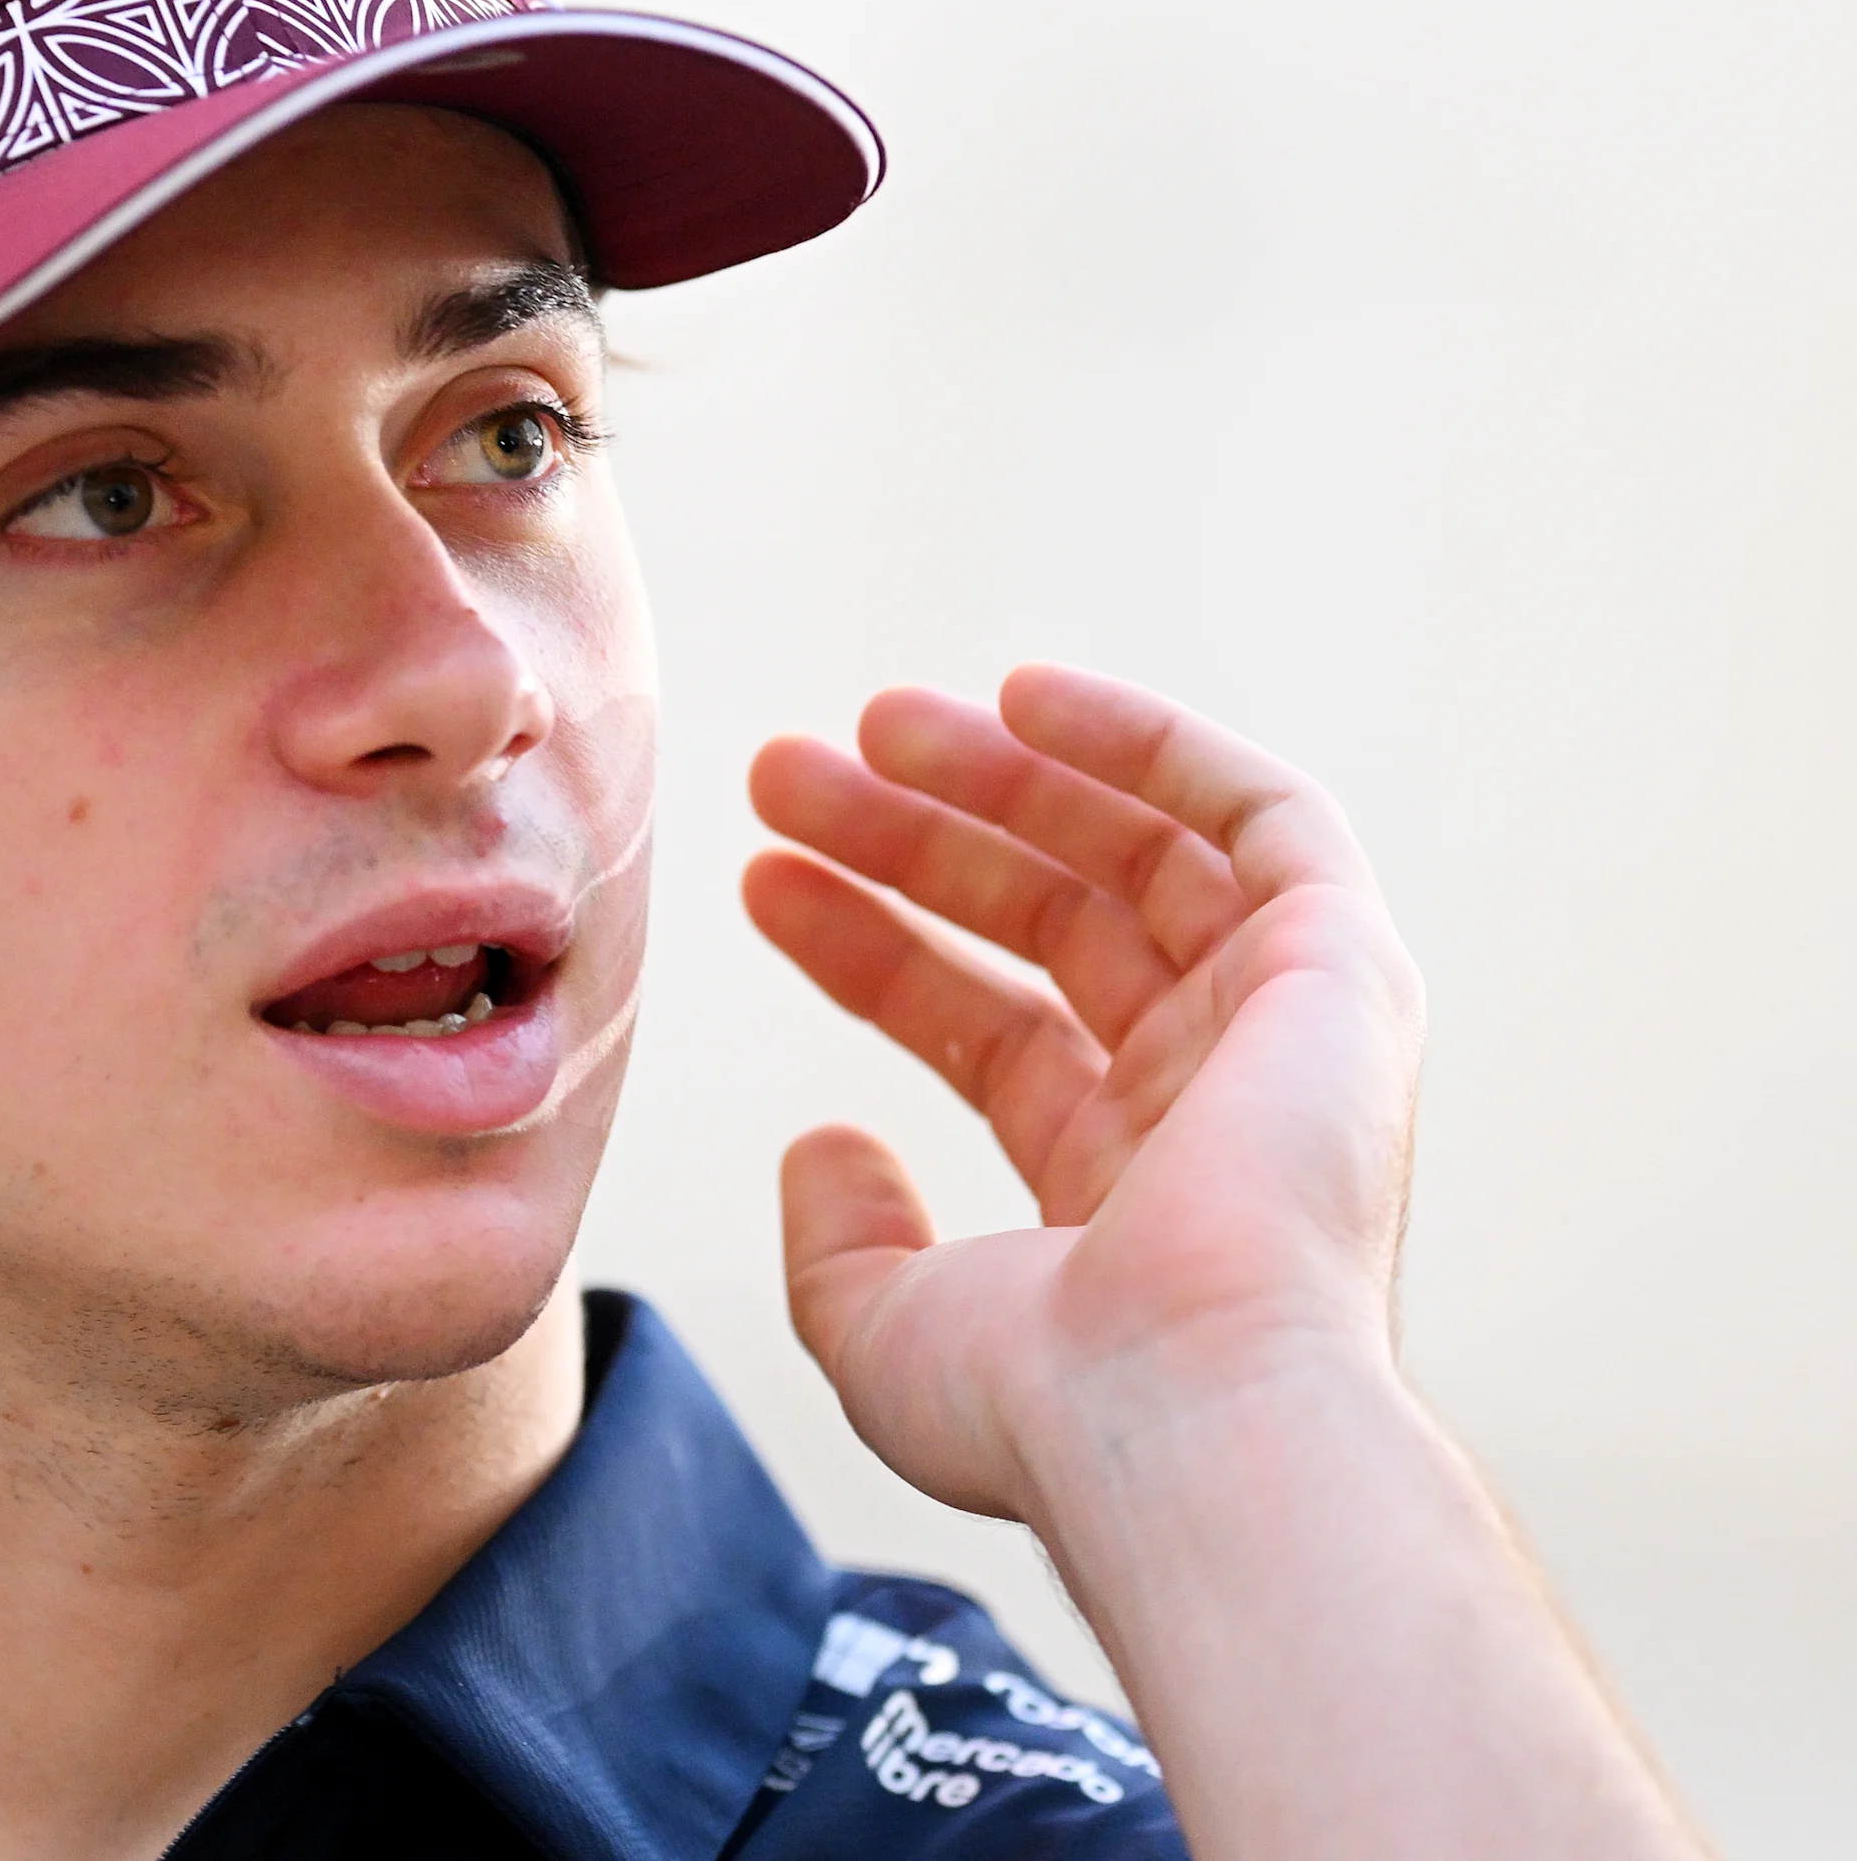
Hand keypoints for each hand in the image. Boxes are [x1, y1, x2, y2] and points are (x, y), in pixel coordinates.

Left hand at [743, 665, 1425, 1522]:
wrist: (1183, 1410)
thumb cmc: (1041, 1405)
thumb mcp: (882, 1330)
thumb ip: (841, 1242)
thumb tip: (822, 1143)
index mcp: (1127, 1196)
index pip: (987, 1030)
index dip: (868, 948)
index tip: (760, 875)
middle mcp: (1217, 1108)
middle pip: (1052, 927)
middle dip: (911, 841)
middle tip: (786, 772)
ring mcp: (1288, 1036)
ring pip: (1137, 857)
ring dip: (1002, 777)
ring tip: (865, 725)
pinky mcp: (1345, 971)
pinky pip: (1262, 816)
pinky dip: (1153, 744)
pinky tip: (1026, 696)